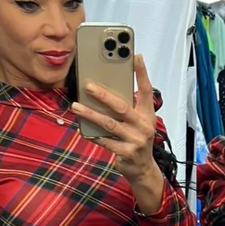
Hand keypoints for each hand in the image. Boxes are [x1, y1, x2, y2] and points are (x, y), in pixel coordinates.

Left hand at [71, 53, 158, 184]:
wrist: (143, 169)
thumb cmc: (137, 140)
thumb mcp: (138, 121)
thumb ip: (128, 106)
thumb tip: (106, 88)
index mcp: (148, 115)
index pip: (146, 91)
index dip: (142, 73)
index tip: (135, 56)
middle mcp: (144, 126)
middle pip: (122, 107)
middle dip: (104, 95)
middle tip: (88, 85)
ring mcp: (135, 140)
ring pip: (109, 124)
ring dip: (91, 114)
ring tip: (76, 106)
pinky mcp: (125, 153)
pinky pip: (104, 141)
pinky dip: (92, 134)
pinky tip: (81, 128)